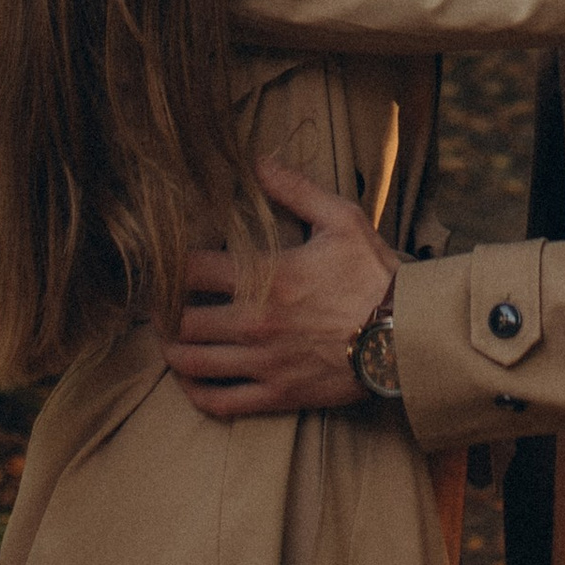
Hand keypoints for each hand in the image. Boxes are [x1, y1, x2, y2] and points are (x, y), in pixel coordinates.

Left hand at [163, 159, 398, 420]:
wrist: (406, 336)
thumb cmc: (374, 275)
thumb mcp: (341, 219)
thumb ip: (294, 188)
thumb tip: (258, 161)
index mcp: (266, 278)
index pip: (189, 270)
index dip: (166, 264)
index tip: (161, 260)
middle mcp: (255, 325)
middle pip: (180, 322)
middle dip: (161, 310)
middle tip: (158, 300)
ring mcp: (263, 365)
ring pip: (192, 364)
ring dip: (172, 349)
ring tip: (169, 336)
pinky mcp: (277, 396)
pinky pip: (220, 404)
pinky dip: (196, 393)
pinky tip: (191, 378)